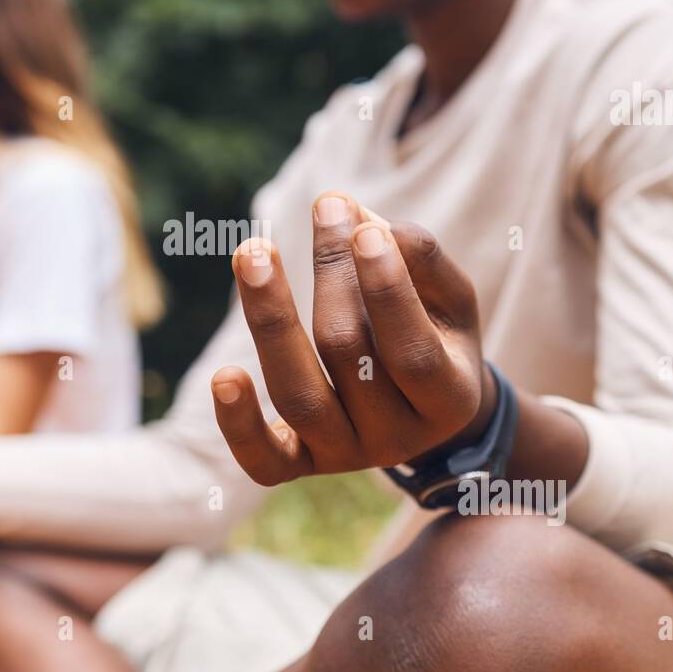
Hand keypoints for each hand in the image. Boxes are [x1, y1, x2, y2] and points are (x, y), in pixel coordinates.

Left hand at [210, 192, 494, 485]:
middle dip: (332, 275)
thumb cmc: (435, 334)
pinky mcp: (300, 464)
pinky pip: (263, 460)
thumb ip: (422, 261)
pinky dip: (238, 423)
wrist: (422, 409)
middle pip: (348, 355)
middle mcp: (398, 439)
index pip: (411, 350)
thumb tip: (367, 223)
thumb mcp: (450, 299)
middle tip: (327, 207)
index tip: (365, 229)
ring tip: (253, 250)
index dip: (387, 291)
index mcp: (448, 399)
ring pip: (299, 396)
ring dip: (271, 320)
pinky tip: (223, 375)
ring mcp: (346, 455)